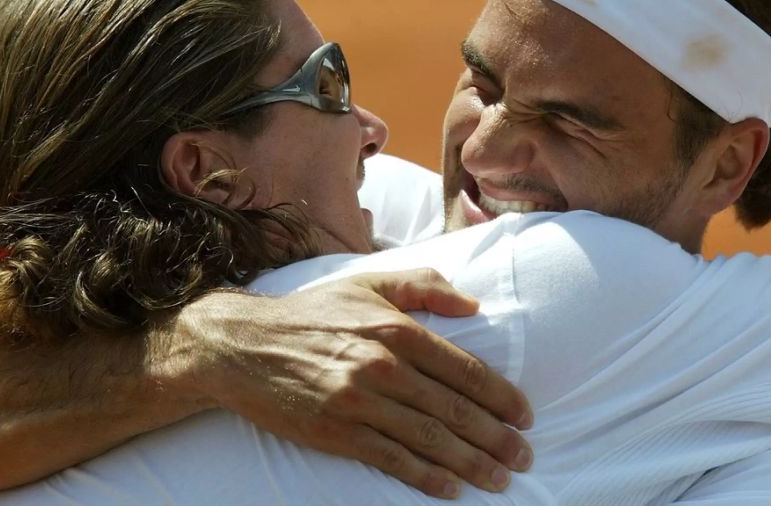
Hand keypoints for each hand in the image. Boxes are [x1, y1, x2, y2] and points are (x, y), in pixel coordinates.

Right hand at [170, 268, 533, 499]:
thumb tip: (473, 304)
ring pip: (429, 438)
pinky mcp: (336, 431)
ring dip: (471, 463)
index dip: (501, 396)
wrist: (244, 346)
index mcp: (395, 327)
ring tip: (500, 479)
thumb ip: (422, 286)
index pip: (464, 368)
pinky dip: (424, 476)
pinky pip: (390, 458)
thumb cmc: (311, 313)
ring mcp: (359, 401)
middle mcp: (382, 365)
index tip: (525, 416)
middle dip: (496, 437)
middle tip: (524, 457)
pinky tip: (449, 488)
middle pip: (454, 409)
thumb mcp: (366, 284)